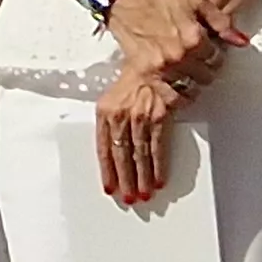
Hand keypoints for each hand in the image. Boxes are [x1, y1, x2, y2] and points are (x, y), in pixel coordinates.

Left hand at [95, 69, 186, 204]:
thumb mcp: (115, 99)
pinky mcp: (159, 118)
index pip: (102, 148)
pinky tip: (159, 180)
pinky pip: (157, 149)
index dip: (106, 171)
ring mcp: (139, 118)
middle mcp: (120, 116)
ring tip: (144, 195)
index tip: (110, 187)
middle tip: (129, 198)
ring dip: (142, 179)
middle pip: (120, 156)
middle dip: (125, 180)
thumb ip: (113, 122)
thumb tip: (116, 148)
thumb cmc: (136, 80)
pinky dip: (158, 168)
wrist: (156, 62)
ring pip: (138, 156)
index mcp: (105, 112)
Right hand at [105, 0, 242, 85]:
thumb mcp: (196, 1)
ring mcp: (164, 67)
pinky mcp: (148, 74)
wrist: (125, 0)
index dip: (215, 53)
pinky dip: (180, 98)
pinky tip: (181, 91)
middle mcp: (181, 55)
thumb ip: (221, 22)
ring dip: (194, 82)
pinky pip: (171, 98)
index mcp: (195, 37)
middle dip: (207, 68)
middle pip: (207, 75)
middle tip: (200, 61)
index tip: (209, 50)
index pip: (217, 57)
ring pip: (192, 88)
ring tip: (190, 74)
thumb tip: (242, 42)